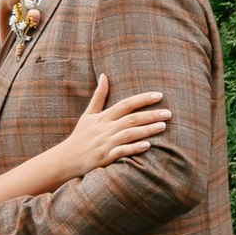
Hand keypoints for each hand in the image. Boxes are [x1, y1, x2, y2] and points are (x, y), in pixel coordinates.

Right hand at [53, 73, 169, 182]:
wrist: (66, 159)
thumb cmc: (80, 136)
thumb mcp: (88, 114)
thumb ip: (99, 96)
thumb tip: (104, 75)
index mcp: (103, 117)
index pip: (125, 104)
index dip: (142, 99)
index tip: (159, 95)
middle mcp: (105, 128)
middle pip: (131, 118)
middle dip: (151, 115)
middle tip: (168, 113)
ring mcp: (105, 143)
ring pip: (129, 134)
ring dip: (146, 130)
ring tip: (163, 126)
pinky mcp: (105, 157)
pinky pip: (122, 152)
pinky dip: (134, 148)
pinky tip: (147, 146)